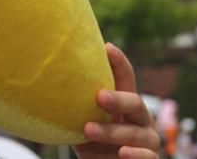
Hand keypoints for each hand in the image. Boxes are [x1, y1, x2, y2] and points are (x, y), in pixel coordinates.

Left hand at [72, 43, 159, 158]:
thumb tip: (49, 82)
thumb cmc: (95, 142)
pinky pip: (147, 158)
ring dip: (111, 132)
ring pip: (134, 133)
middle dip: (117, 99)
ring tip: (88, 129)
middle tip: (98, 96)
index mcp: (127, 103)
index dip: (119, 63)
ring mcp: (147, 140)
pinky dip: (136, 155)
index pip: (126, 78)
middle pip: (134, 103)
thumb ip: (80, 107)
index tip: (107, 48)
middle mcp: (140, 119)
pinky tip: (124, 152)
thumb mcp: (85, 122)